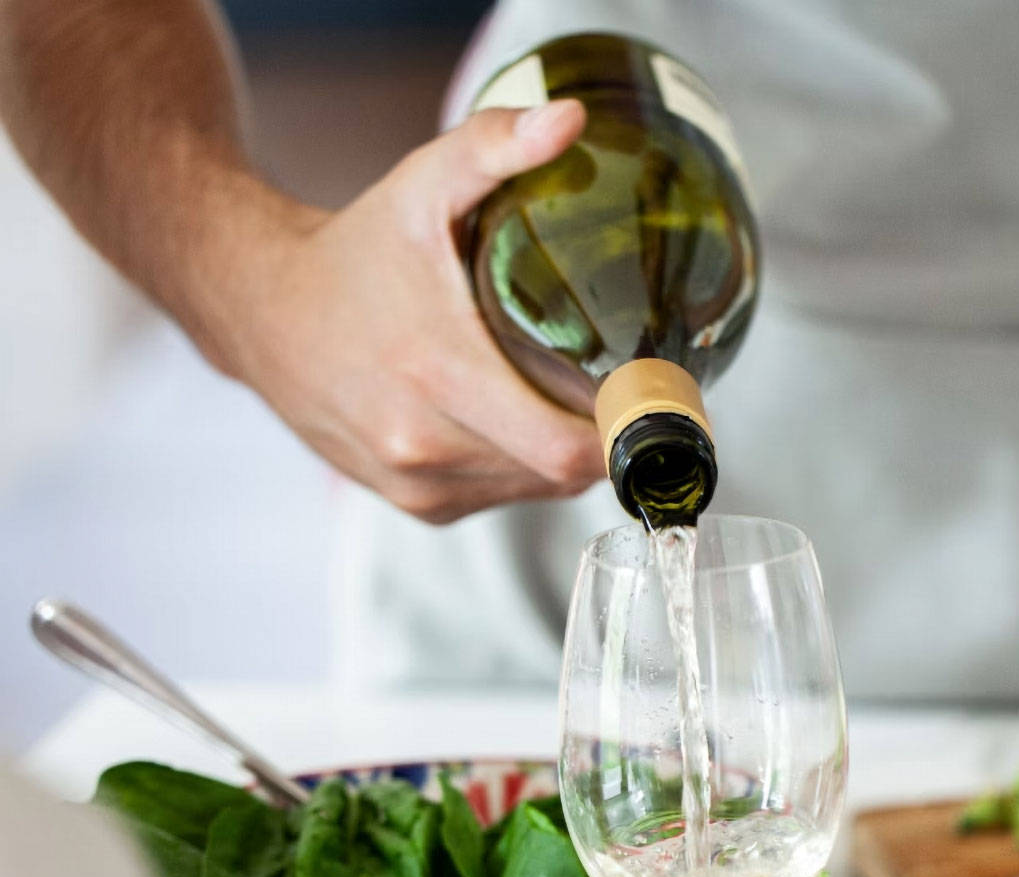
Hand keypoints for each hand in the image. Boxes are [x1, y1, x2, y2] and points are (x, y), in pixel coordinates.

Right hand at [201, 100, 603, 523]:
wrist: (259, 308)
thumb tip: (568, 121)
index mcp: (437, 376)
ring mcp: (417, 485)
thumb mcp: (423, 186)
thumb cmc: (356, 250)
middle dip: (603, 439)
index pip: (568, 449)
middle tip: (625, 387)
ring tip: (564, 395)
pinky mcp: (414, 505)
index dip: (623, 430)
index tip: (650, 392)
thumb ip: (494, 147)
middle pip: (561, 473)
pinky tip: (514, 417)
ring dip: (562, 454)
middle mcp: (422, 446)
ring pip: (534, 491)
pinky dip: (521, 467)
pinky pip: (500, 497)